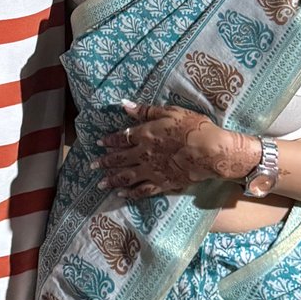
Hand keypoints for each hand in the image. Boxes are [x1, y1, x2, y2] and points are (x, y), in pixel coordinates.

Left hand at [100, 102, 255, 199]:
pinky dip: (130, 193)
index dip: (109, 141)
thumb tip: (124, 105)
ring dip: (112, 180)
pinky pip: (142, 190)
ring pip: (127, 177)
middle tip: (91, 166)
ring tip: (101, 184)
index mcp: (145, 135)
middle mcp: (144, 154)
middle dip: (104, 162)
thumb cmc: (192, 127)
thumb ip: (146, 111)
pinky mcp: (162, 183)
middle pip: (120, 159)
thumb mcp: (169, 112)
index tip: (99, 144)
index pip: (121, 138)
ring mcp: (152, 171)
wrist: (209, 151)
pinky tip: (122, 194)